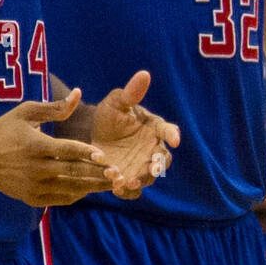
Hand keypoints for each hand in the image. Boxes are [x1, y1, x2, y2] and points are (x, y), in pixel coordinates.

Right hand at [0, 90, 117, 206]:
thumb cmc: (4, 129)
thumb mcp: (26, 112)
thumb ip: (55, 108)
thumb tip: (79, 94)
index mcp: (34, 145)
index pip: (66, 150)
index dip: (86, 153)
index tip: (104, 156)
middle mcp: (35, 168)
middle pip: (72, 172)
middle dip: (96, 174)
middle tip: (117, 173)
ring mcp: (32, 185)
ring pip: (68, 189)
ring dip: (91, 187)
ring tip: (111, 184)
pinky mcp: (30, 197)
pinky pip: (59, 199)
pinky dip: (75, 195)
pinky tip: (88, 189)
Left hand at [89, 70, 179, 198]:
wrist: (91, 135)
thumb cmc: (110, 115)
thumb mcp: (116, 102)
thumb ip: (130, 93)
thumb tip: (144, 74)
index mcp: (155, 128)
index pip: (169, 131)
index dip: (172, 135)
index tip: (174, 139)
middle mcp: (152, 150)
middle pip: (163, 160)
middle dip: (157, 165)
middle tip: (152, 169)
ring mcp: (141, 167)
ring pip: (148, 177)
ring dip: (139, 180)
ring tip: (125, 181)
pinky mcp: (128, 179)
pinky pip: (133, 189)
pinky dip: (126, 190)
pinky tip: (115, 187)